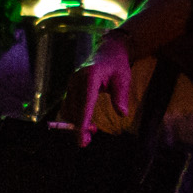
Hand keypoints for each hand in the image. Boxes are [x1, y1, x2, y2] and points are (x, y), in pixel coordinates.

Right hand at [73, 31, 139, 146]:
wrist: (108, 50)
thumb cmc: (117, 64)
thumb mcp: (123, 78)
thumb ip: (121, 96)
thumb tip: (122, 113)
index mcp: (90, 76)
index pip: (85, 103)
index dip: (82, 122)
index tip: (81, 138)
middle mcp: (76, 79)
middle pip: (74, 109)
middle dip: (79, 127)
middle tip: (87, 141)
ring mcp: (71, 83)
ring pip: (68, 109)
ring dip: (76, 123)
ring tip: (90, 132)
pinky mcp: (70, 87)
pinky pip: (68, 106)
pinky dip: (75, 117)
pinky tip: (86, 123)